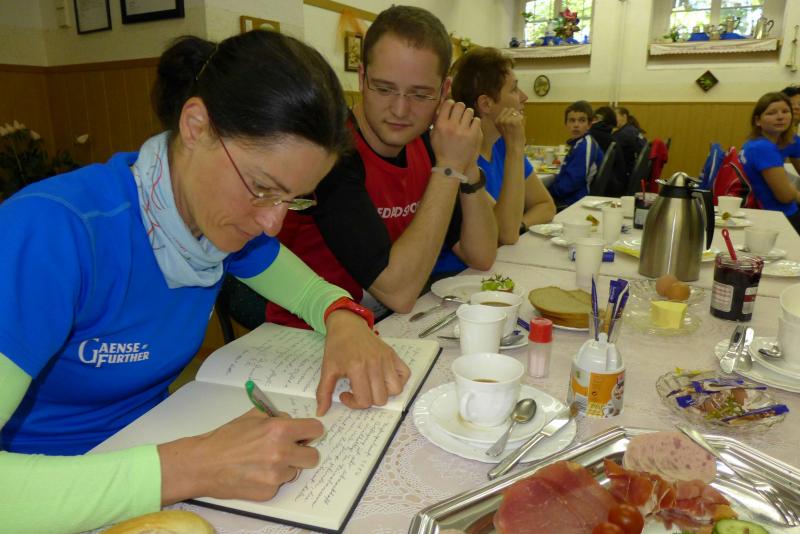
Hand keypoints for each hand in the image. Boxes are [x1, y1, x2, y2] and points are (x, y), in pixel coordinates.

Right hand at [159, 409, 322, 503]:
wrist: (204, 464)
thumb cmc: (226, 438)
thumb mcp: (253, 416)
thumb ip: (277, 417)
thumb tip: (294, 422)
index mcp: (280, 430)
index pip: (316, 430)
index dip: (312, 431)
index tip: (308, 434)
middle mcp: (281, 453)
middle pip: (313, 456)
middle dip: (303, 452)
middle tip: (290, 450)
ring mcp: (276, 476)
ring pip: (295, 471)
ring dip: (285, 466)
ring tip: (263, 461)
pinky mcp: (268, 492)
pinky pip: (280, 484)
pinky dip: (272, 479)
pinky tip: (255, 473)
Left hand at [316, 310, 410, 415]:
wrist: (347, 325)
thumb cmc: (336, 347)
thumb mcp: (327, 369)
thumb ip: (324, 392)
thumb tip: (320, 413)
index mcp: (357, 368)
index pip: (364, 401)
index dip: (353, 403)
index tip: (345, 393)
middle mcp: (375, 364)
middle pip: (380, 399)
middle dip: (368, 400)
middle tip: (358, 390)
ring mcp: (386, 359)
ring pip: (395, 390)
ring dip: (384, 393)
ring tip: (372, 386)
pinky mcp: (393, 355)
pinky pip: (405, 374)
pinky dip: (398, 381)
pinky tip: (384, 379)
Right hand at [430, 99, 482, 172]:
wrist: (451, 165)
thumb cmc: (441, 150)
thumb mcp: (433, 135)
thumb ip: (436, 120)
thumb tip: (441, 106)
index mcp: (441, 124)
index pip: (448, 104)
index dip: (451, 104)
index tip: (452, 107)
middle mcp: (452, 126)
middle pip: (460, 105)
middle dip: (461, 108)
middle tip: (460, 114)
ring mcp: (463, 131)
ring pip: (469, 111)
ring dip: (468, 115)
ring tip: (466, 121)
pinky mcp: (473, 135)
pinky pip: (477, 120)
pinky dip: (475, 122)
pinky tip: (471, 127)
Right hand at [494, 108, 524, 147]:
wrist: (514, 146)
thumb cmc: (511, 138)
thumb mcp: (504, 128)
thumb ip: (506, 119)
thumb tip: (516, 110)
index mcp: (497, 121)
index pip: (506, 109)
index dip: (511, 115)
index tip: (511, 124)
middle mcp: (501, 120)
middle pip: (511, 109)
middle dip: (515, 115)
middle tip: (515, 126)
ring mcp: (507, 120)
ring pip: (517, 112)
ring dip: (519, 118)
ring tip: (517, 127)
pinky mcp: (514, 121)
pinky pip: (521, 116)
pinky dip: (522, 121)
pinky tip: (519, 128)